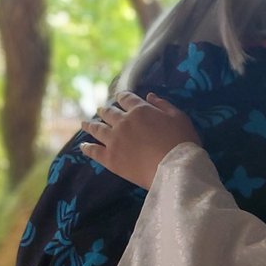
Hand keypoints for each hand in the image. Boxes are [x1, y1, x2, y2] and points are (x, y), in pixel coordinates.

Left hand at [80, 91, 201, 189]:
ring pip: (97, 129)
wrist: (174, 169)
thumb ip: (163, 105)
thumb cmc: (182, 142)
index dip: (122, 97)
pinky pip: (94, 151)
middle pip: (109, 112)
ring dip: (90, 125)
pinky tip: (83, 146)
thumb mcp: (179, 118)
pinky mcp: (110, 159)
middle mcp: (123, 122)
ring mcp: (114, 140)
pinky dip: (87, 148)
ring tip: (84, 123)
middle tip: (101, 110)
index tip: (119, 98)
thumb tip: (149, 95)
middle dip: (105, 110)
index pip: (126, 98)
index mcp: (140, 110)